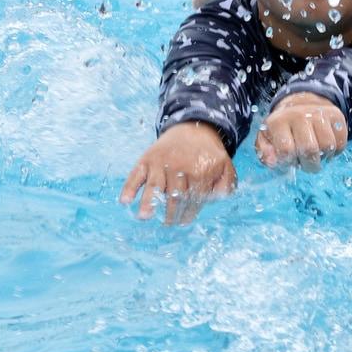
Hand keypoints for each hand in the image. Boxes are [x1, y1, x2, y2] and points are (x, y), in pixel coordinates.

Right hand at [119, 121, 235, 224]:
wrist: (192, 128)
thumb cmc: (208, 154)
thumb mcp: (225, 165)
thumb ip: (226, 183)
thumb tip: (217, 198)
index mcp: (199, 170)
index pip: (193, 197)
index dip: (189, 211)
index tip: (185, 221)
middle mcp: (178, 166)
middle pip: (174, 195)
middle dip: (171, 212)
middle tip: (168, 223)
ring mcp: (161, 162)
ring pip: (154, 185)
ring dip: (148, 202)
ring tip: (144, 216)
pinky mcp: (147, 159)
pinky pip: (136, 174)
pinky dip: (130, 187)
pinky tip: (125, 200)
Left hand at [256, 92, 347, 171]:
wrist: (302, 104)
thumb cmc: (283, 128)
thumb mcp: (267, 138)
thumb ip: (266, 153)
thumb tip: (274, 163)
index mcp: (278, 121)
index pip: (286, 151)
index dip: (290, 163)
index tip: (290, 161)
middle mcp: (299, 114)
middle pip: (310, 150)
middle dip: (309, 165)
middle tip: (306, 164)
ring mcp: (320, 114)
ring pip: (328, 146)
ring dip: (323, 157)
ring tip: (316, 155)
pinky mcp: (336, 116)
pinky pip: (341, 142)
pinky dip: (335, 151)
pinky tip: (326, 148)